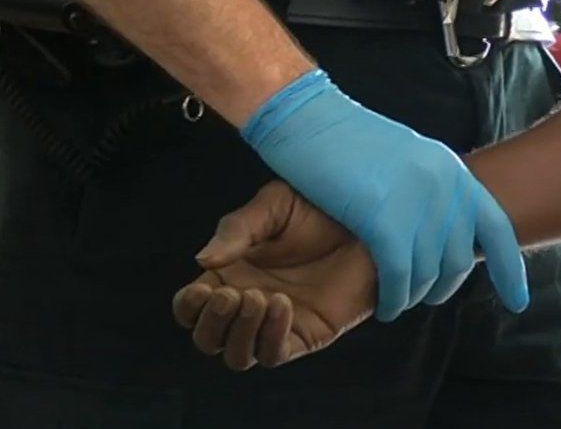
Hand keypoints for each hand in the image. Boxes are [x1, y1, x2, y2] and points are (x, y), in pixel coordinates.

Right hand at [174, 181, 377, 370]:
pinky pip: (274, 354)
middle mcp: (247, 305)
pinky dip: (270, 336)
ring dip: (239, 333)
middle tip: (231, 295)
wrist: (369, 222)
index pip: (190, 308)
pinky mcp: (305, 336)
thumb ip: (236, 230)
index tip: (204, 288)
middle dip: (212, 323)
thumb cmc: (319, 210)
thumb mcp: (273, 206)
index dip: (189, 307)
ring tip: (259, 297)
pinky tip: (282, 305)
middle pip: (208, 339)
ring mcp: (275, 324)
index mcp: (229, 275)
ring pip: (237, 356)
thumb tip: (201, 260)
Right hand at [238, 69, 527, 320]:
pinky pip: (400, 277)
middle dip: (444, 288)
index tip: (517, 301)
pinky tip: (384, 306)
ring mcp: (418, 203)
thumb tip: (445, 232)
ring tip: (397, 303)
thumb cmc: (346, 139)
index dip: (510, 270)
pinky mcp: (385, 220)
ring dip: (414, 297)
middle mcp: (445, 187)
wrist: (306, 117)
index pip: (497, 228)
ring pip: (429, 274)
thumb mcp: (409, 160)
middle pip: (460, 260)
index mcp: (453, 171)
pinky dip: (393, 299)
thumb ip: (433, 191)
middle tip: (424, 298)